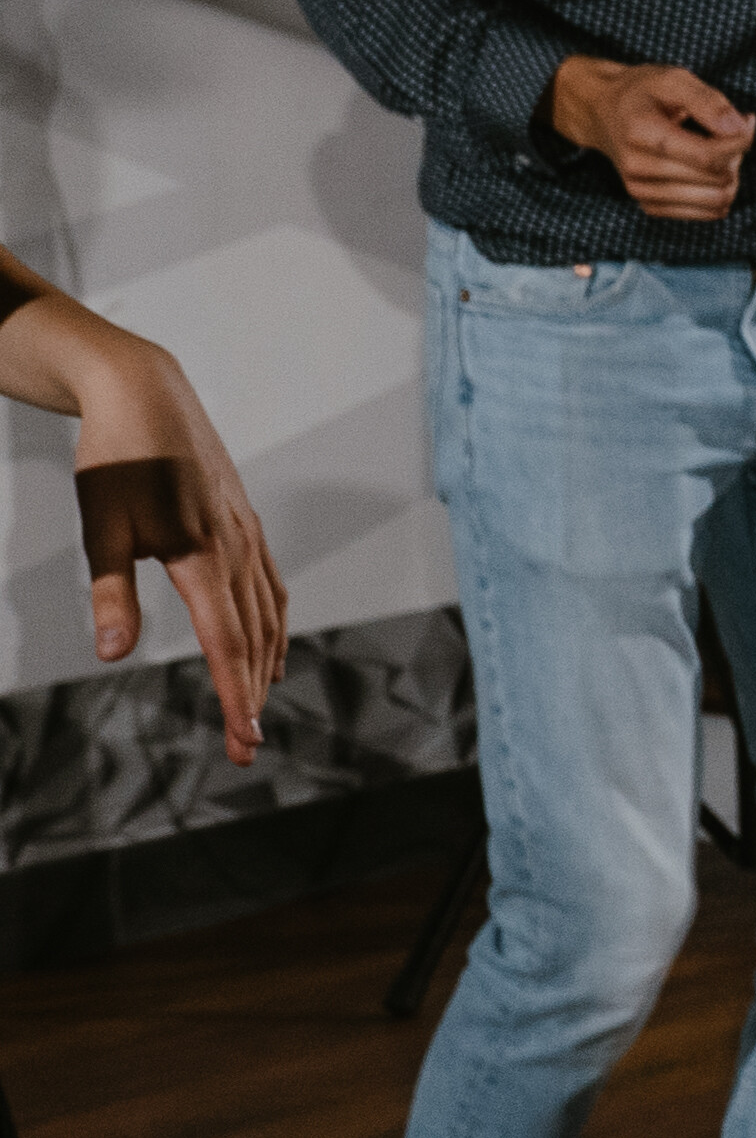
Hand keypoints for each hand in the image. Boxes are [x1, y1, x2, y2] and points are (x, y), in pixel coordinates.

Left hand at [64, 327, 285, 762]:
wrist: (144, 391)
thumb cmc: (115, 458)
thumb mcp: (100, 527)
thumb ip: (110, 593)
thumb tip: (111, 653)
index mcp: (201, 553)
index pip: (226, 640)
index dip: (235, 693)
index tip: (244, 737)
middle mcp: (236, 546)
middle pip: (254, 635)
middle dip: (250, 694)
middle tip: (248, 747)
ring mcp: (247, 532)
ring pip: (268, 611)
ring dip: (266, 662)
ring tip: (258, 704)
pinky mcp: (244, 520)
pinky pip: (269, 582)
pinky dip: (274, 622)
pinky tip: (269, 641)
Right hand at [552, 59, 753, 221]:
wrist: (601, 111)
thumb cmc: (641, 92)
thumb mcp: (673, 78)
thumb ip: (708, 101)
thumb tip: (740, 128)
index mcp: (642, 133)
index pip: (708, 156)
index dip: (741, 142)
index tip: (745, 122)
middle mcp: (637, 168)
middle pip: (716, 179)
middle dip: (736, 156)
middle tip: (729, 133)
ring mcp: (640, 190)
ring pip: (716, 201)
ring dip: (730, 177)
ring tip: (720, 152)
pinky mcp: (649, 204)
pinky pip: (705, 213)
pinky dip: (719, 192)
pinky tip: (713, 170)